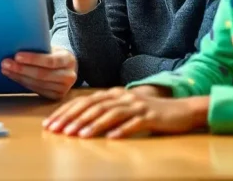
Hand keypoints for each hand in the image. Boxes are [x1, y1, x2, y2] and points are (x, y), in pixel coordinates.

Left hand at [1, 48, 77, 99]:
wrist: (66, 68)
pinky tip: (13, 76)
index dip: (33, 59)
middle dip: (21, 69)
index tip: (17, 55)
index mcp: (68, 60)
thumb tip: (16, 44)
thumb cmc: (54, 54)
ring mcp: (63, 89)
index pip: (50, 61)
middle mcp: (69, 76)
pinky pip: (36, 90)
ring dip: (18, 76)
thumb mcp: (52, 48)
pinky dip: (22, 82)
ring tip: (5, 69)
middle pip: (42, 75)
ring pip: (37, 84)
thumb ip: (40, 47)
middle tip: (5, 63)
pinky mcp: (56, 97)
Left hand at [42, 87, 206, 137]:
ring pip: (110, 113)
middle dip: (72, 118)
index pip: (83, 101)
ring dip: (92, 125)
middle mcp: (122, 96)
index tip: (50, 124)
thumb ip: (105, 110)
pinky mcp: (151, 116)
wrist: (182, 110)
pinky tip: (110, 138)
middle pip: (92, 106)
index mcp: (113, 94)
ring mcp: (137, 105)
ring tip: (77, 136)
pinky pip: (134, 123)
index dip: (65, 111)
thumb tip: (79, 119)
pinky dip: (121, 130)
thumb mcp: (124, 108)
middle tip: (57, 130)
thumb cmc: (149, 112)